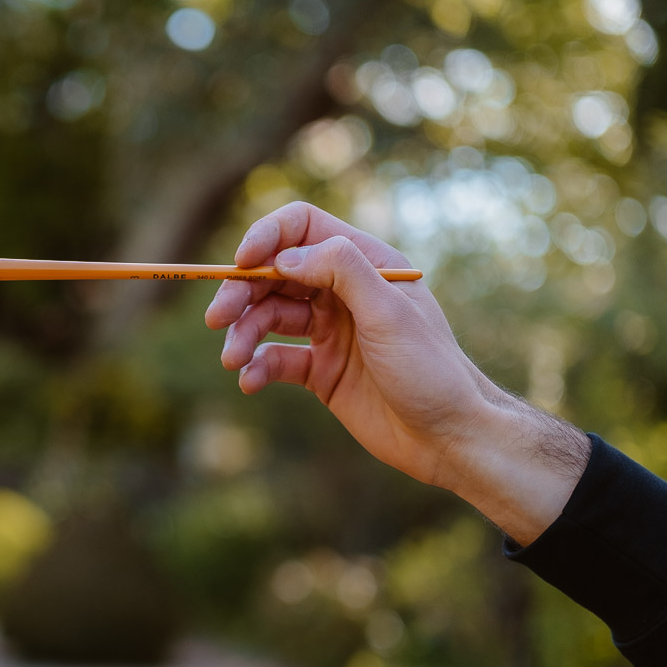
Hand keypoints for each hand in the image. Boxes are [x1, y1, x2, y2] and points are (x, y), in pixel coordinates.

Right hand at [204, 202, 588, 544]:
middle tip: (218, 320)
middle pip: (275, 275)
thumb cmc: (430, 370)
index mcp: (366, 264)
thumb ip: (340, 271)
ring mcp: (330, 331)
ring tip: (232, 361)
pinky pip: (276, 359)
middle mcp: (344, 292)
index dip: (267, 238)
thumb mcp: (388, 312)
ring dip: (244, 334)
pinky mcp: (320, 370)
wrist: (448, 438)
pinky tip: (249, 382)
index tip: (242, 263)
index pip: (303, 228)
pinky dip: (257, 367)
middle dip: (242, 293)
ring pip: (269, 317)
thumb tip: (285, 257)